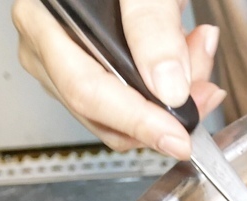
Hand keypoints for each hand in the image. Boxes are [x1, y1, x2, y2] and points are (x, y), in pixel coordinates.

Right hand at [12, 0, 225, 158]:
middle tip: (204, 96)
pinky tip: (186, 71)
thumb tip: (169, 88)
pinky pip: (122, 108)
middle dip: (160, 116)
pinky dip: (161, 99)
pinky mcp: (84, 75)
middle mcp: (42, 45)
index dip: (136, 120)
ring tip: (199, 68)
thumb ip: (153, 25)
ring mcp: (58, 65)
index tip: (178, 138)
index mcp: (42, 16)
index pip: (84, 88)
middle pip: (99, 112)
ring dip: (166, 106)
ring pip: (114, 119)